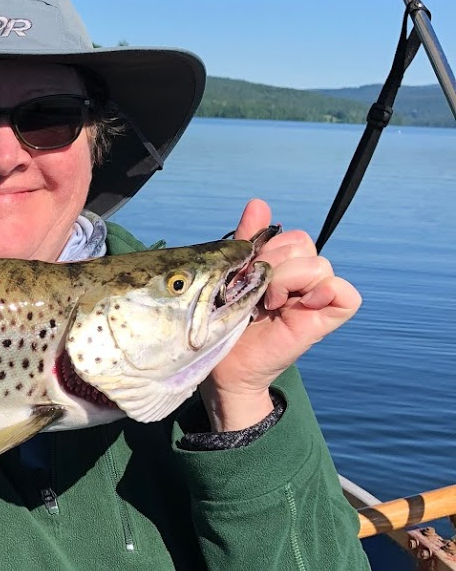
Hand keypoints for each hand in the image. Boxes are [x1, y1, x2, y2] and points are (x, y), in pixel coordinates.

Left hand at [201, 198, 361, 431]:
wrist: (225, 367)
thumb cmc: (224, 323)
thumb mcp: (232, 275)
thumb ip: (247, 242)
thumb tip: (259, 203)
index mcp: (282, 267)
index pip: (290, 236)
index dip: (266, 248)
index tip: (242, 274)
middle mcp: (302, 280)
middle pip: (303, 244)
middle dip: (272, 263)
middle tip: (252, 291)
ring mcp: (316, 298)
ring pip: (319, 264)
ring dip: (287, 279)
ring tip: (268, 302)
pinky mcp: (326, 319)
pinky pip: (346, 294)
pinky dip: (324, 293)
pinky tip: (295, 306)